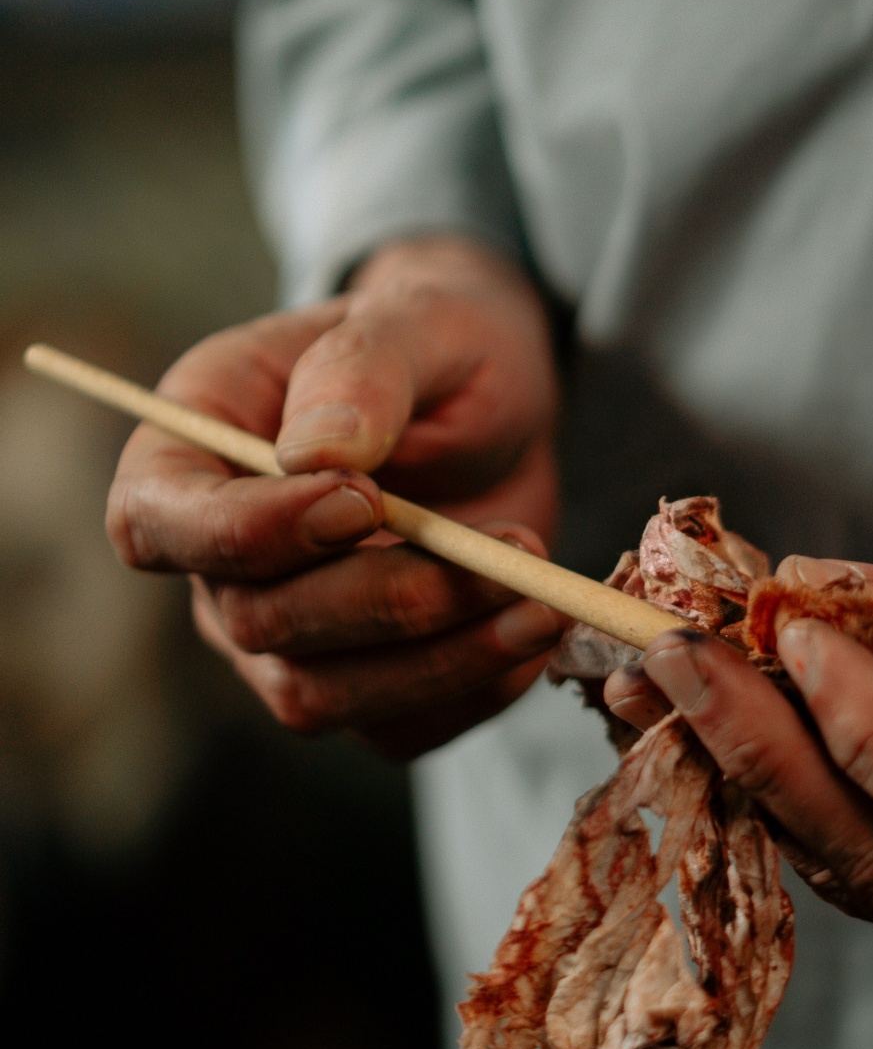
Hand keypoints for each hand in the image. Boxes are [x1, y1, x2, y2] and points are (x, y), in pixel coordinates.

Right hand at [107, 236, 564, 757]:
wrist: (497, 402)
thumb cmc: (434, 345)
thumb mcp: (415, 320)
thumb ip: (363, 370)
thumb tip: (319, 454)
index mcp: (192, 450)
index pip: (155, 523)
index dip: (246, 533)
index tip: (362, 502)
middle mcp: (220, 560)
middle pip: (257, 624)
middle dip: (389, 597)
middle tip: (509, 548)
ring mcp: (284, 636)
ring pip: (322, 697)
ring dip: (442, 659)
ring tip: (542, 601)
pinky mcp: (362, 684)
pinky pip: (396, 728)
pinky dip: (473, 692)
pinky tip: (532, 631)